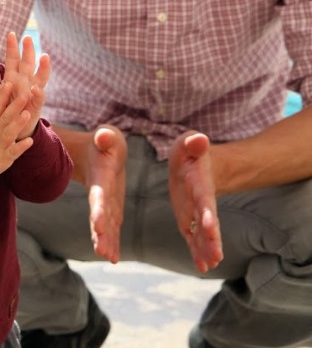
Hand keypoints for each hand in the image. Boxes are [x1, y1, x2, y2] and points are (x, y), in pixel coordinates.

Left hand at [0, 32, 49, 139]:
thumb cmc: (5, 110)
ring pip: (39, 79)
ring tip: (44, 57)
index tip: (11, 34)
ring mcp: (32, 95)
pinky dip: (38, 94)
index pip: (13, 61)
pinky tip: (37, 88)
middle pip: (28, 65)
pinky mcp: (35, 108)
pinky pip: (38, 100)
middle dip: (28, 52)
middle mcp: (25, 84)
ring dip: (43, 68)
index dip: (12, 48)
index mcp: (13, 80)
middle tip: (28, 38)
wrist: (13, 130)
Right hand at [0, 57, 33, 183]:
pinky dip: (21, 147)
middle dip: (15, 105)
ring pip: (9, 132)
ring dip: (18, 124)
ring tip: (28, 115)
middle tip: (25, 93)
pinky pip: (13, 151)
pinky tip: (30, 141)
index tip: (9, 82)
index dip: (3, 94)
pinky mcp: (3, 157)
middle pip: (5, 116)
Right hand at [85, 125, 126, 262]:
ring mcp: (105, 205)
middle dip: (101, 235)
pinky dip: (112, 242)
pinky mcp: (111, 210)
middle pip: (100, 217)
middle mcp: (100, 195)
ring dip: (106, 242)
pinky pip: (112, 229)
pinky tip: (113, 258)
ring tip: (108, 257)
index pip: (99, 196)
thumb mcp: (106, 136)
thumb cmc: (105, 143)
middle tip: (102, 252)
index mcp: (101, 178)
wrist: (96, 153)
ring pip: (105, 227)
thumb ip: (105, 137)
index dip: (98, 210)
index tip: (98, 226)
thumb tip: (104, 136)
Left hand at [169, 131, 222, 272]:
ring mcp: (196, 214)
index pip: (204, 200)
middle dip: (212, 239)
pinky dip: (197, 252)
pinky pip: (193, 238)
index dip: (207, 212)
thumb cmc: (190, 151)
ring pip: (203, 235)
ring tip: (211, 265)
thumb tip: (199, 139)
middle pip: (209, 223)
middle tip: (217, 256)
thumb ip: (193, 144)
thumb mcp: (188, 144)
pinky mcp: (189, 220)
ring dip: (206, 250)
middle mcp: (202, 203)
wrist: (195, 162)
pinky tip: (202, 267)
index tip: (210, 225)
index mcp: (200, 185)